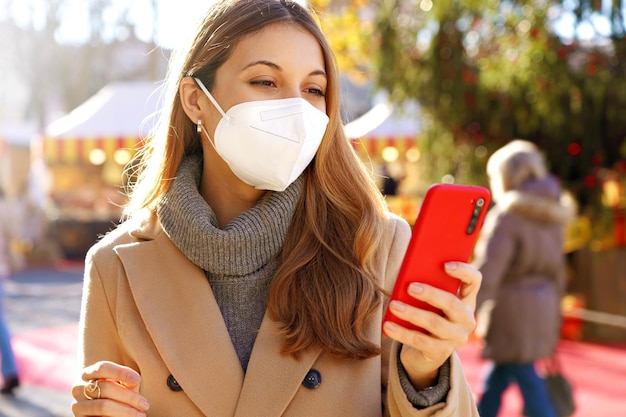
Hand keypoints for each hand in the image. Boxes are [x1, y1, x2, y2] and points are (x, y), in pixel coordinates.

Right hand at [71, 361, 149, 416]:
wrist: (106, 414)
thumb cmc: (118, 395)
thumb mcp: (122, 386)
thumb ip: (127, 380)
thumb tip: (134, 379)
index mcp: (88, 373)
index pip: (102, 367)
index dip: (120, 372)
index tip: (137, 379)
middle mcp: (78, 388)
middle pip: (105, 388)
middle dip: (129, 397)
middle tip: (145, 404)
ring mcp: (77, 405)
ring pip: (103, 405)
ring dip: (125, 411)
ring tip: (141, 414)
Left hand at [382, 261, 480, 388]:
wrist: (424, 352)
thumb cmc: (426, 315)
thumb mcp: (429, 301)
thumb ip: (426, 286)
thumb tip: (408, 273)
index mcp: (466, 300)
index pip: (473, 280)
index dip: (463, 271)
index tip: (445, 265)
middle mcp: (466, 319)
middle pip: (452, 303)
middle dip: (430, 294)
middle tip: (410, 287)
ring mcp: (456, 337)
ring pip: (434, 323)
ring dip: (412, 313)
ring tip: (394, 305)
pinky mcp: (441, 352)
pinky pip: (420, 341)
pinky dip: (402, 332)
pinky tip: (388, 326)